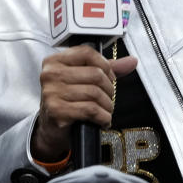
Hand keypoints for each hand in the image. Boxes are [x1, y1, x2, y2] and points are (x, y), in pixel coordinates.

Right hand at [31, 46, 137, 160]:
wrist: (51, 129)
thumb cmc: (67, 102)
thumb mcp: (83, 80)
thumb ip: (106, 68)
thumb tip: (131, 61)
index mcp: (54, 61)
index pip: (87, 53)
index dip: (105, 65)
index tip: (110, 77)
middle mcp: (50, 74)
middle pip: (95, 74)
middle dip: (109, 89)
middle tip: (108, 98)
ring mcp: (52, 93)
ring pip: (95, 93)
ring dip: (107, 105)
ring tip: (105, 111)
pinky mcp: (57, 111)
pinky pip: (91, 110)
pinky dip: (103, 117)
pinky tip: (102, 120)